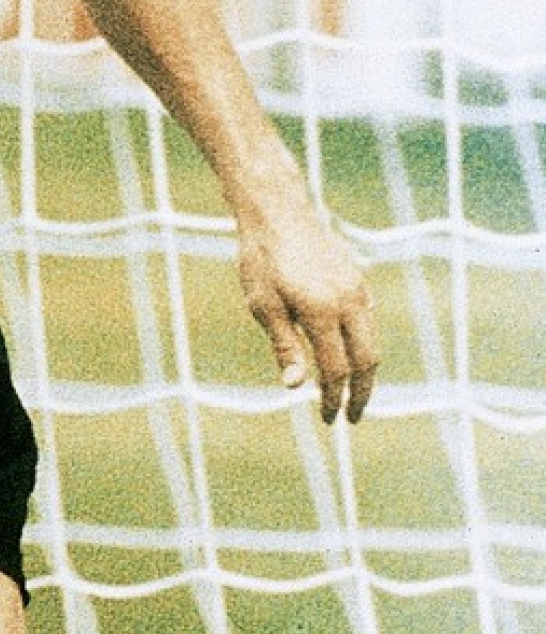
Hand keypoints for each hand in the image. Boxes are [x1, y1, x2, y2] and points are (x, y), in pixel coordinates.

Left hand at [236, 210, 379, 422]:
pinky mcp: (359, 281)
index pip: (336, 369)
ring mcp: (358, 289)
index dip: (333, 398)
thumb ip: (284, 346)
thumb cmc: (261, 261)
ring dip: (365, 371)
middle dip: (361, 392)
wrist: (278, 214)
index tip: (327, 418)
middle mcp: (349, 301)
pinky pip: (368, 322)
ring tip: (352, 394)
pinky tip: (349, 358)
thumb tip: (294, 387)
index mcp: (322, 311)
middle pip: (367, 360)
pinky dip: (363, 345)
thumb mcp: (263, 306)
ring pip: (372, 341)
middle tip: (350, 417)